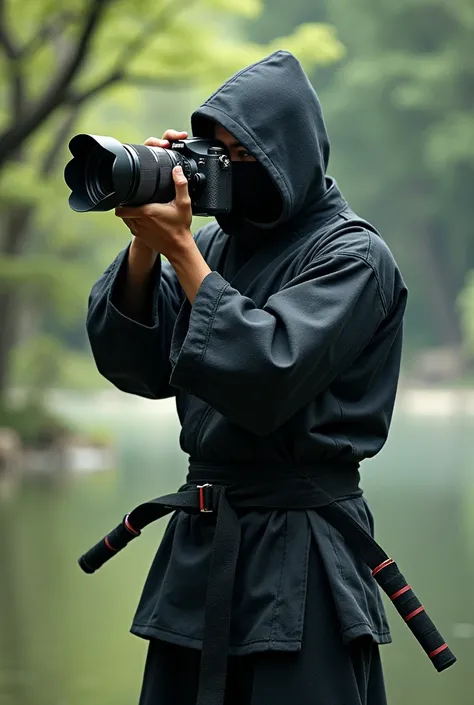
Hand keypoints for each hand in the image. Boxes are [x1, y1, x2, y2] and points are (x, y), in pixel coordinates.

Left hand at [117, 129, 192, 260]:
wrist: (179, 248)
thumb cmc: (180, 228)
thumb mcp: (184, 204)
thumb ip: (180, 185)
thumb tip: (177, 170)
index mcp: (146, 212)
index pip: (121, 207)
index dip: (121, 200)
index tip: (126, 194)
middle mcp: (139, 222)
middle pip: (121, 212)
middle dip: (124, 205)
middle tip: (132, 199)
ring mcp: (139, 231)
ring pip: (125, 220)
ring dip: (128, 214)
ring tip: (137, 207)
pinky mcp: (141, 238)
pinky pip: (131, 227)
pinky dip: (133, 222)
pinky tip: (142, 218)